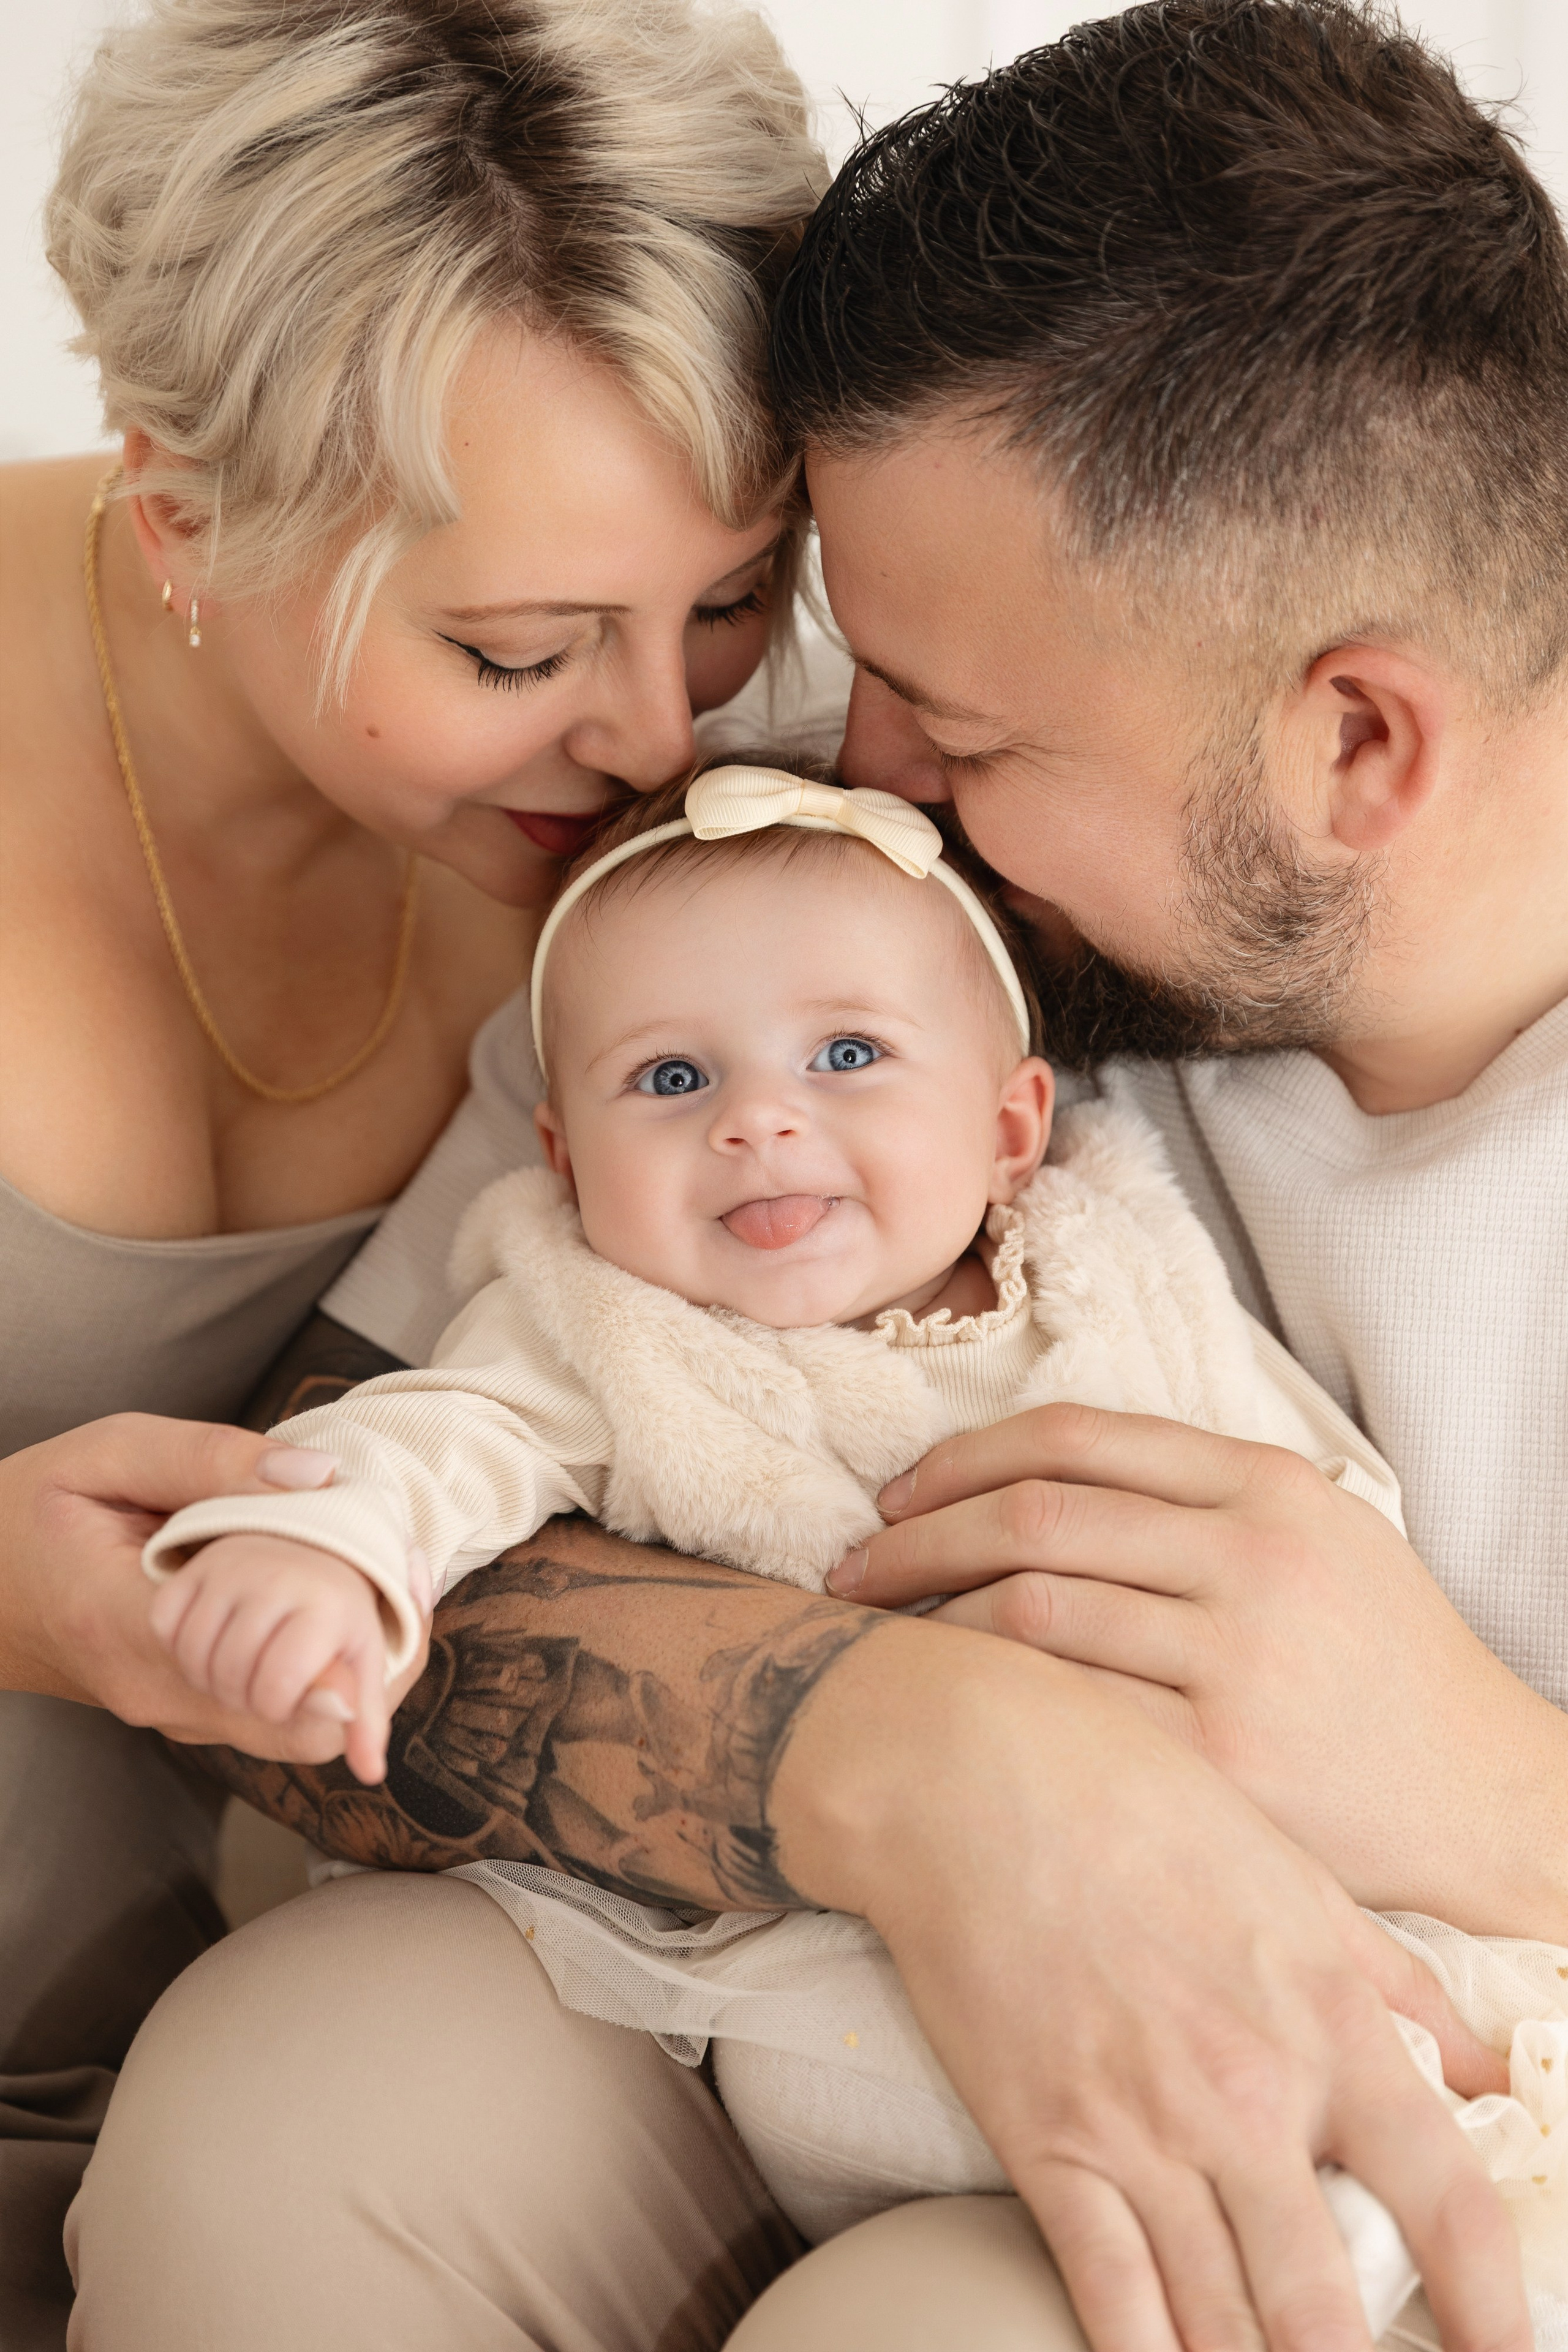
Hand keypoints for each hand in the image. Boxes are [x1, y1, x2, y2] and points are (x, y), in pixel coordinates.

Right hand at [0, 1412, 429, 1756]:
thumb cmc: (31, 1510)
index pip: (251, 1662)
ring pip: (291, 1726)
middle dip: (368, 1658)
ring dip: (351, 1668)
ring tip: (392, 1584)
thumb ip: (208, 1458)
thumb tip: (317, 1477)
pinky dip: (318, 1673)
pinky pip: (269, 1712)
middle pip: (293, 1712)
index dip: (340, 1640)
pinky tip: (345, 1609)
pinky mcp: (181, 1714)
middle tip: (414, 1575)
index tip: (400, 1582)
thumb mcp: (107, 1452)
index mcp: (121, 1619)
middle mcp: (149, 1688)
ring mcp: (166, 1712)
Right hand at [774, 1618, 1527, 2351]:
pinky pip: (1112, 2303)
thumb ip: (1398, 1983)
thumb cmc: (1133, 1797)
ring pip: (1224, 2330)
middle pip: (1329, 2311)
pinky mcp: (1044, 2147)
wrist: (966, 1774)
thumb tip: (1485, 2073)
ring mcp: (1141, 2132)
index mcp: (1327, 2022)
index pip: (1449, 2205)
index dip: (1496, 2309)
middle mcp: (1245, 2096)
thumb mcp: (1293, 1873)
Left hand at [829, 1403, 1567, 1937]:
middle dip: (915, 1539)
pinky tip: (948, 1711)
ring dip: (930, 1620)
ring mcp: (1237, 1657)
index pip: (1075, 1437)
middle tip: (850, 1569)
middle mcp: (1250, 1556)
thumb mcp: (1322, 1534)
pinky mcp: (1223, 1758)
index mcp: (1266, 1486)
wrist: (1486, 1797)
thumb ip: (1202, 1493)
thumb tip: (1042, 1470)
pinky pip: (1068, 1711)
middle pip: (1033, 1516)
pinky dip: (988, 1701)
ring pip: (1033, 1609)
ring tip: (878, 1640)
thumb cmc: (1385, 1663)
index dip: (963, 1457)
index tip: (899, 1492)